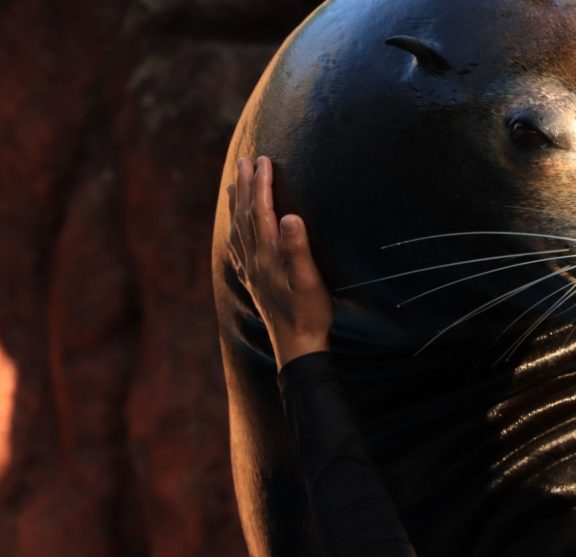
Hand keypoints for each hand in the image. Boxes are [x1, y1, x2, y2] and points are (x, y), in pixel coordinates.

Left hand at [227, 156, 333, 368]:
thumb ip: (298, 248)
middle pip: (245, 215)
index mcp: (269, 255)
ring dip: (236, 203)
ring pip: (238, 229)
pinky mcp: (254, 281)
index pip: (262, 211)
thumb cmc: (309, 313)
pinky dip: (235, 229)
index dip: (262, 184)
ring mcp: (252, 270)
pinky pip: (238, 247)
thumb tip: (289, 216)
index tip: (265, 160)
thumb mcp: (310, 280)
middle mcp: (255, 259)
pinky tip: (235, 228)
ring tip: (232, 182)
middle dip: (244, 184)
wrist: (296, 346)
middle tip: (244, 159)